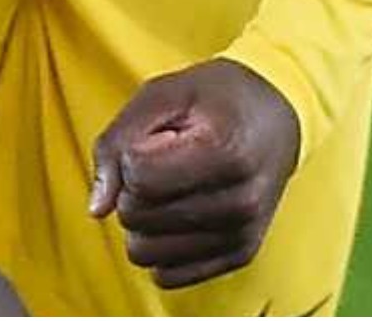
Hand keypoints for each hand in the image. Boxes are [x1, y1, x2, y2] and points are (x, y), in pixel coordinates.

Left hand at [87, 57, 303, 290]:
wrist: (275, 116)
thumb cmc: (214, 100)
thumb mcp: (159, 95)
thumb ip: (117, 143)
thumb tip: (97, 208)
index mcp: (224, 152)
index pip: (138, 178)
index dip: (131, 155)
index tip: (157, 139)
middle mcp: (240, 201)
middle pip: (136, 217)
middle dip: (132, 188)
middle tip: (163, 161)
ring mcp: (242, 234)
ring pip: (145, 253)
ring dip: (142, 220)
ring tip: (170, 187)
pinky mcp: (240, 255)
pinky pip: (168, 275)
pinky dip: (159, 246)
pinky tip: (177, 214)